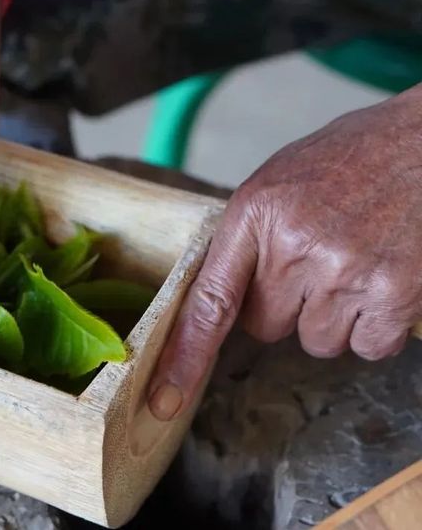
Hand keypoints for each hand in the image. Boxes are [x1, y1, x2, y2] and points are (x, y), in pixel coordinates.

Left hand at [148, 84, 421, 420]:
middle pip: (265, 327)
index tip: (165, 399)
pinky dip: (373, 326)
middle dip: (285, 305)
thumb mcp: (278, 182)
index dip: (185, 355)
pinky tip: (382, 281)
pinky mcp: (393, 293)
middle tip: (317, 259)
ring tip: (355, 262)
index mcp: (255, 213)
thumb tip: (223, 297)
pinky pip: (365, 346)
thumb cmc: (351, 158)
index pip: (209, 301)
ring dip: (332, 317)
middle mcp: (293, 245)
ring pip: (315, 341)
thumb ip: (247, 238)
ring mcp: (344, 271)